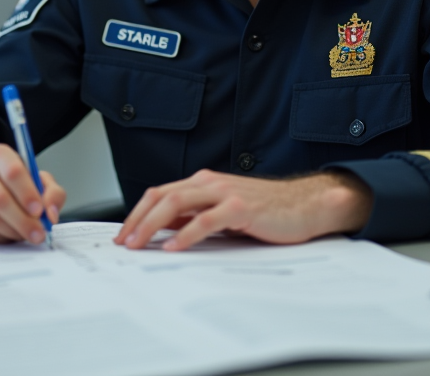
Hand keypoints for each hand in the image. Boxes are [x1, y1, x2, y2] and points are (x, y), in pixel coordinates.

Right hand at [0, 144, 65, 243]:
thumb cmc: (12, 188)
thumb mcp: (38, 184)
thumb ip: (52, 194)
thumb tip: (50, 213)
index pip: (13, 171)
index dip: (28, 194)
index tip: (40, 212)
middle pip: (0, 198)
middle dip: (23, 221)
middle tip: (37, 234)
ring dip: (11, 231)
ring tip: (21, 233)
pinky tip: (2, 234)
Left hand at [113, 169, 372, 251]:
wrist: (306, 205)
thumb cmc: (267, 211)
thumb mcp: (224, 211)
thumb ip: (195, 215)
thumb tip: (163, 229)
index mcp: (204, 183)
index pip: (160, 194)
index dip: (138, 213)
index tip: (124, 233)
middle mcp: (210, 183)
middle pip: (162, 196)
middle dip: (137, 219)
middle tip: (124, 242)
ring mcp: (225, 193)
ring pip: (177, 203)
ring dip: (152, 225)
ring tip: (139, 244)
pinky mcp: (240, 208)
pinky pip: (205, 220)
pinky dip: (186, 234)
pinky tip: (174, 247)